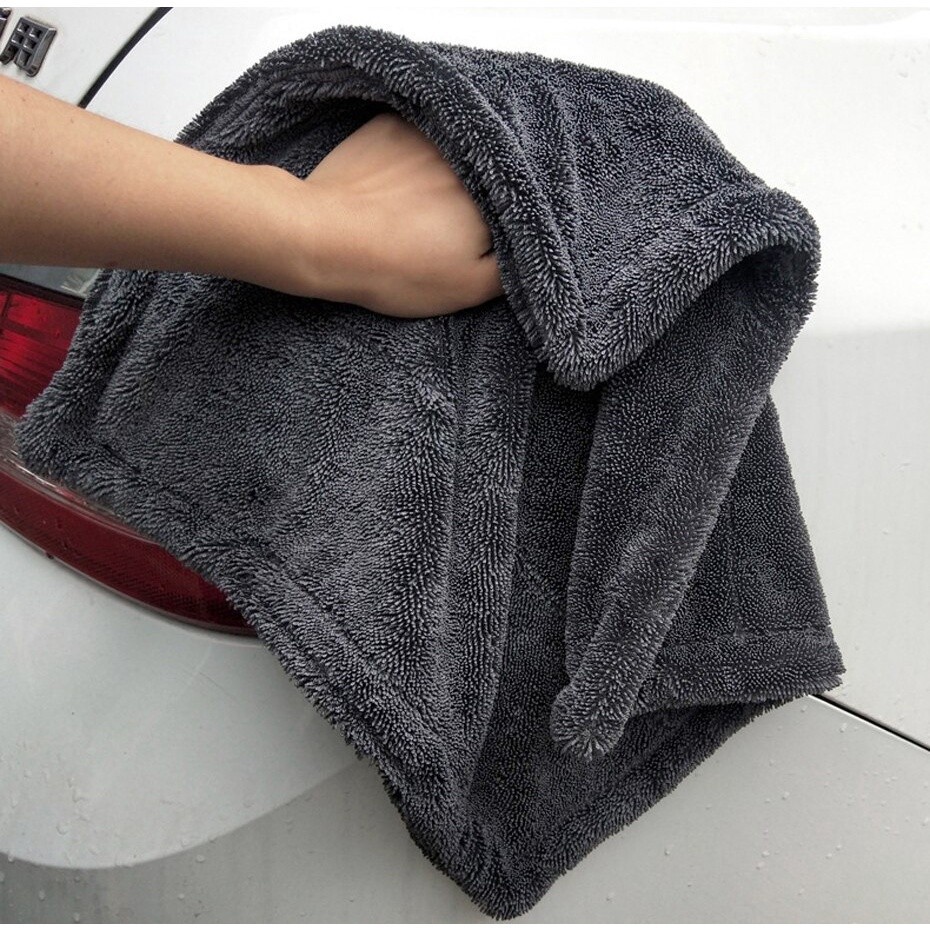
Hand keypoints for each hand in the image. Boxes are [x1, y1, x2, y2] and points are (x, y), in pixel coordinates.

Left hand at [285, 111, 504, 317]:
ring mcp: (429, 133)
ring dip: (446, 171)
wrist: (326, 239)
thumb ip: (511, 269)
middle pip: (488, 173)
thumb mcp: (468, 288)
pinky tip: (393, 183)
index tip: (482, 240)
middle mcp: (469, 154)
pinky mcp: (392, 124)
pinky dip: (412, 155)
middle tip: (445, 227)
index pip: (518, 204)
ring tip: (418, 205)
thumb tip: (530, 249)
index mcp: (494, 195)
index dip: (503, 223)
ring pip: (455, 151)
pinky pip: (419, 136)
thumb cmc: (398, 269)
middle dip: (478, 194)